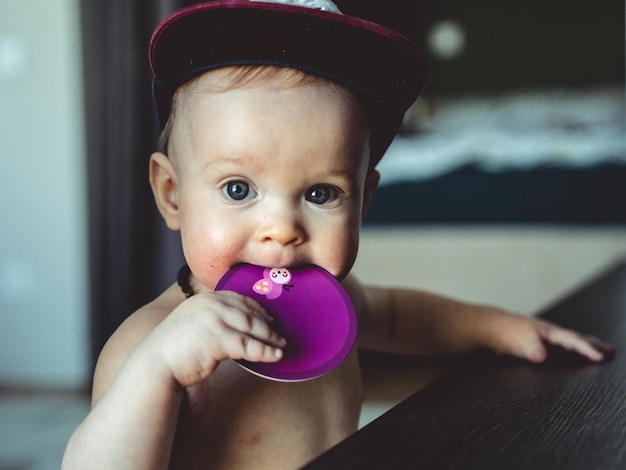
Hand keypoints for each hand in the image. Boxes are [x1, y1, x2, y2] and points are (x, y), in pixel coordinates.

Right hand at [142, 290, 285, 387]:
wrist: (155, 364)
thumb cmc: (176, 348)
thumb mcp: (194, 322)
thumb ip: (214, 318)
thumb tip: (240, 325)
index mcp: (207, 298)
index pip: (241, 300)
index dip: (259, 310)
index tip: (271, 318)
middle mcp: (212, 304)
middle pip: (250, 313)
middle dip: (268, 324)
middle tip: (281, 334)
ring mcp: (215, 320)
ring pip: (253, 328)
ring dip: (271, 338)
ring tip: (282, 346)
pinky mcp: (218, 339)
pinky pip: (249, 346)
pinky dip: (266, 352)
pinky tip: (275, 357)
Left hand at [483, 309, 613, 363]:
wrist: (489, 327)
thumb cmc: (505, 332)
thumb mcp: (519, 341)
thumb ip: (531, 349)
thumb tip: (541, 356)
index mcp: (549, 332)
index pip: (573, 341)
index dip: (587, 349)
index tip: (601, 357)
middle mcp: (550, 334)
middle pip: (575, 339)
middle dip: (593, 345)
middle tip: (611, 351)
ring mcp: (544, 338)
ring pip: (568, 343)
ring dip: (583, 347)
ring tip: (597, 352)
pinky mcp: (536, 344)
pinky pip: (559, 348)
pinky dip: (570, 352)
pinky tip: (570, 356)